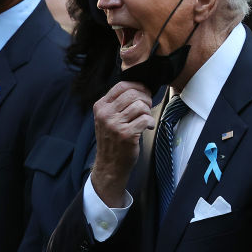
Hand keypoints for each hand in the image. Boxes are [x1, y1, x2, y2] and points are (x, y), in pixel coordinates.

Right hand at [91, 81, 153, 205]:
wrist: (109, 165)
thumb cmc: (112, 141)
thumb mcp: (106, 119)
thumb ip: (117, 103)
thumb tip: (138, 88)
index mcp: (101, 107)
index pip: (121, 86)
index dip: (137, 86)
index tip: (144, 93)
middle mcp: (106, 114)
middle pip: (133, 94)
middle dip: (145, 98)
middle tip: (148, 107)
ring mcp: (115, 125)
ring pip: (140, 106)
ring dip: (148, 112)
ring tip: (146, 119)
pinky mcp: (126, 135)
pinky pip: (145, 119)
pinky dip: (150, 123)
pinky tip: (148, 128)